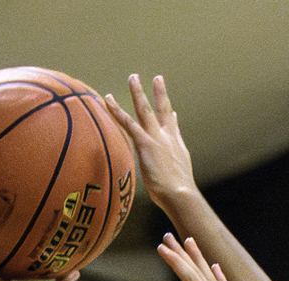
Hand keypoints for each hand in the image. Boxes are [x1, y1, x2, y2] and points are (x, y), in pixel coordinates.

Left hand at [104, 73, 194, 209]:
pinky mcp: (145, 143)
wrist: (181, 195)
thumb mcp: (181, 177)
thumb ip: (176, 169)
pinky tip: (107, 100)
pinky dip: (117, 111)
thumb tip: (176, 172)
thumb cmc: (180, 195)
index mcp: (177, 146)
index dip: (171, 118)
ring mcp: (156, 138)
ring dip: (138, 92)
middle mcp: (168, 137)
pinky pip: (128, 123)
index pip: (173, 128)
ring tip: (133, 77)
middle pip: (163, 110)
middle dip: (160, 93)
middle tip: (158, 78)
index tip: (171, 110)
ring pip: (145, 110)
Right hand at [159, 234, 275, 280]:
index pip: (190, 279)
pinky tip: (217, 268)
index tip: (161, 247)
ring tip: (189, 241)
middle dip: (181, 254)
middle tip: (167, 236)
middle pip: (198, 272)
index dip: (175, 262)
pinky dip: (218, 275)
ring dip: (198, 258)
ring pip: (210, 276)